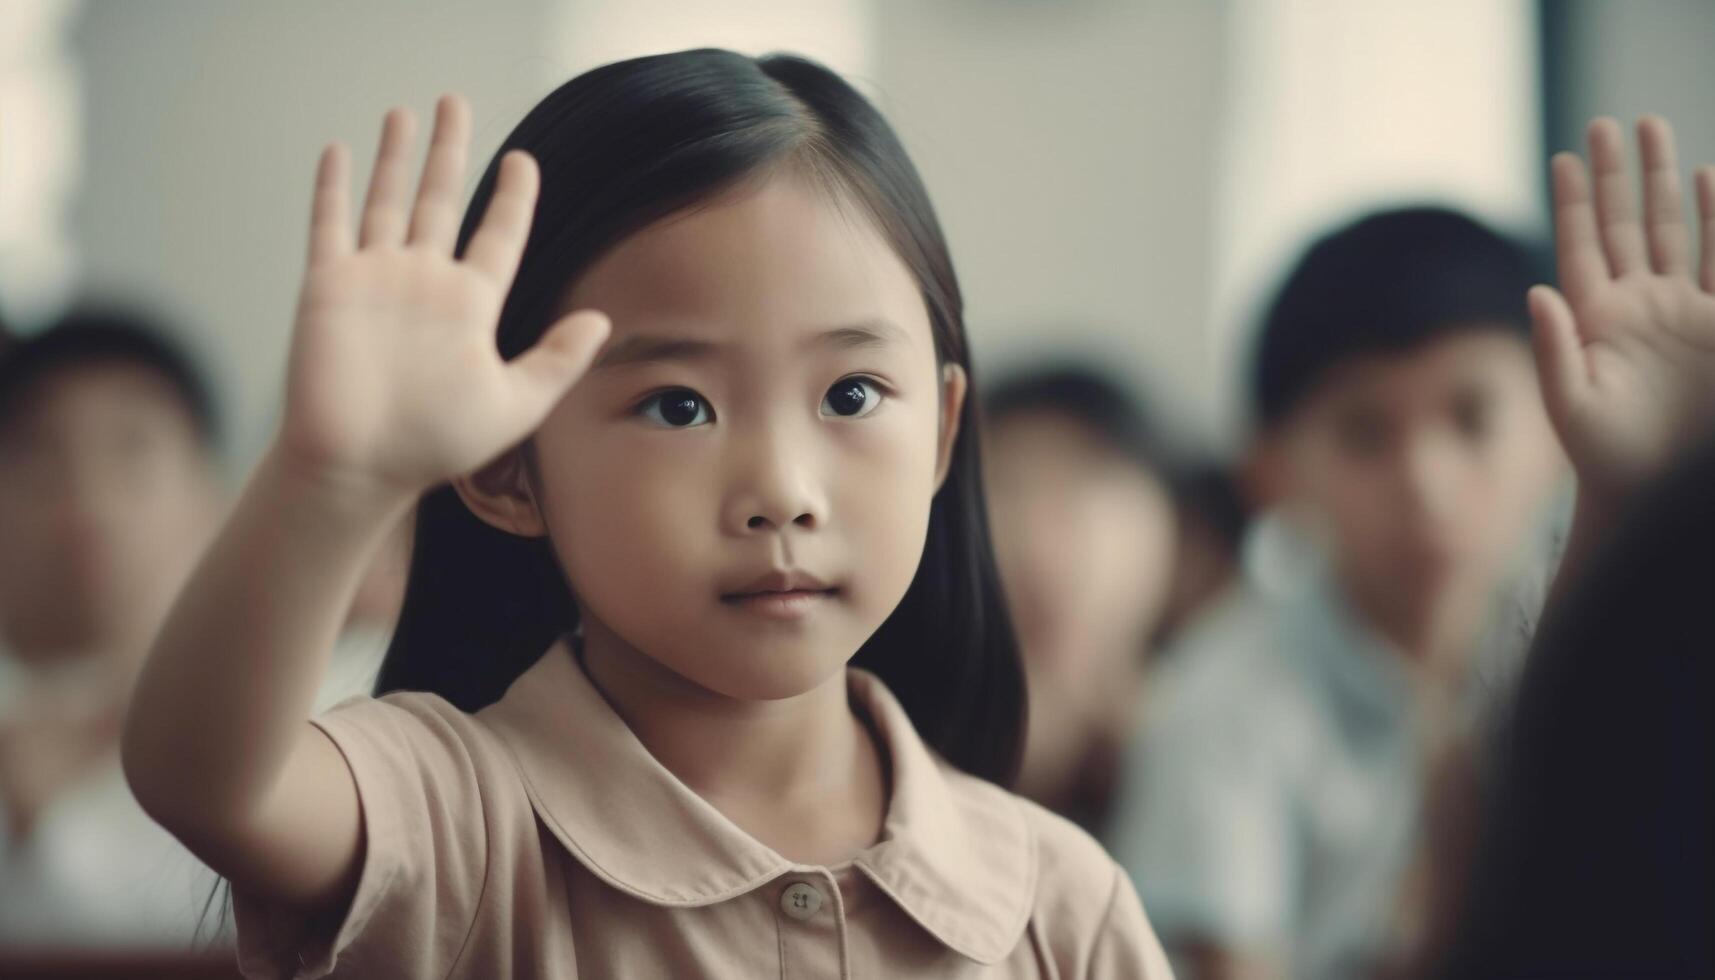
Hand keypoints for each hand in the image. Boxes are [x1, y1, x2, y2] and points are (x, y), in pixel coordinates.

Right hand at [278, 95, 608, 499]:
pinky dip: (334, 187)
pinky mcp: (329, 285)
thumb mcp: (515, 404)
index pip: (498, 235)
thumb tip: (601, 320)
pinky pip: (331, 224)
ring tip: (405, 112)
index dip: (513, 197)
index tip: (524, 161)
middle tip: (456, 103)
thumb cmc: (434, 445)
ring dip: (396, 156)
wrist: (360, 465)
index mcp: (470, 304)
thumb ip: (558, 360)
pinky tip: (341, 151)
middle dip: (450, 151)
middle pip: (442, 199)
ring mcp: (376, 279)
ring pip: (388, 200)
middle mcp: (425, 282)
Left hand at [1531, 116, 1714, 508]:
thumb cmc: (1603, 456)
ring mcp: (1680, 310)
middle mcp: (1635, 304)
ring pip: (1672, 229)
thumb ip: (1552, 349)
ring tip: (1652, 127)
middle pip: (1623, 223)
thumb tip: (1535, 291)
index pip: (1579, 246)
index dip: (1571, 201)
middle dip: (1615, 174)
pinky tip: (1710, 176)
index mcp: (1593, 319)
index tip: (1563, 156)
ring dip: (1663, 181)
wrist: (1656, 489)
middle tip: (1605, 124)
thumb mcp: (1570, 405)